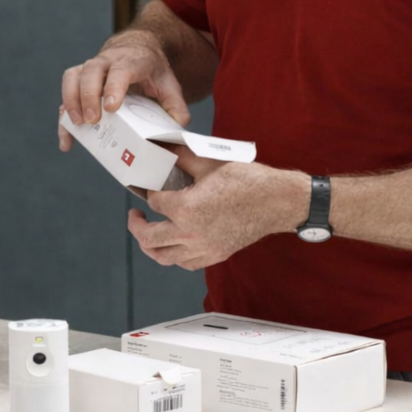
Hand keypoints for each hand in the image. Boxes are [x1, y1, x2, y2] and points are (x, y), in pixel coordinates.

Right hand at [58, 30, 188, 151]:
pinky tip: (67, 139)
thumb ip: (176, 107)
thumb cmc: (152, 69)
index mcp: (132, 60)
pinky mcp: (79, 77)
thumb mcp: (170, 84)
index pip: (120, 70)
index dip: (113, 87)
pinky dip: (64, 114)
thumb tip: (176, 130)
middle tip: (92, 121)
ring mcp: (91, 66)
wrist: (137, 47)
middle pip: (91, 71)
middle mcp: (108, 59)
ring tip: (76, 125)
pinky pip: (66, 91)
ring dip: (71, 101)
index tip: (111, 108)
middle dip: (88, 96)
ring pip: (73, 76)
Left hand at [128, 149, 307, 269]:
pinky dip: (173, 255)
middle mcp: (190, 234)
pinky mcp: (215, 254)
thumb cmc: (248, 182)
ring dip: (150, 247)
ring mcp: (203, 248)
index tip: (148, 187)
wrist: (277, 202)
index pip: (155, 202)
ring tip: (147, 234)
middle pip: (149, 238)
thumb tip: (166, 148)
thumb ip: (183, 156)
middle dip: (136, 226)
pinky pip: (185, 263)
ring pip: (164, 257)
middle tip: (135, 216)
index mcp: (186, 209)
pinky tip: (173, 245)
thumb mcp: (210, 162)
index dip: (148, 192)